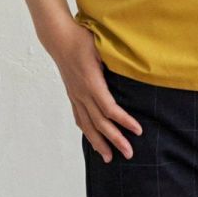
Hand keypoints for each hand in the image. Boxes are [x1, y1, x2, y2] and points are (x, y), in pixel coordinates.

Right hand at [47, 22, 142, 162]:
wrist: (59, 38)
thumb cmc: (82, 39)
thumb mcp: (101, 48)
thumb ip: (114, 63)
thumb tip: (134, 70)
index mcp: (92, 83)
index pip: (110, 109)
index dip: (124, 121)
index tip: (138, 131)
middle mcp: (82, 93)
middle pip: (100, 123)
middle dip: (115, 140)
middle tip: (129, 154)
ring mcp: (75, 96)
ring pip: (87, 125)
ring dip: (99, 143)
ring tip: (109, 158)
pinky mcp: (72, 95)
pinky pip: (79, 118)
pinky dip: (87, 131)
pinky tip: (93, 141)